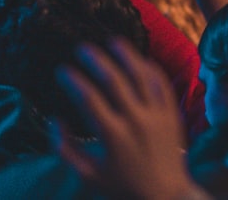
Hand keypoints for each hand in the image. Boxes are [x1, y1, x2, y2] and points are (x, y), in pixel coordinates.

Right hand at [54, 39, 195, 199]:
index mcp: (113, 136)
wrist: (166, 193)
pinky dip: (150, 68)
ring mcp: (158, 114)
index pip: (89, 99)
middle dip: (96, 60)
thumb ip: (66, 149)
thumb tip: (54, 121)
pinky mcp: (173, 113)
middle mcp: (137, 120)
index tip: (63, 70)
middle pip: (115, 80)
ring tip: (113, 41)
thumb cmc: (123, 186)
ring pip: (141, 75)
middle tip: (83, 47)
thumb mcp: (89, 174)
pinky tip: (139, 59)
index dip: (74, 81)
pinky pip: (162, 83)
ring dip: (126, 55)